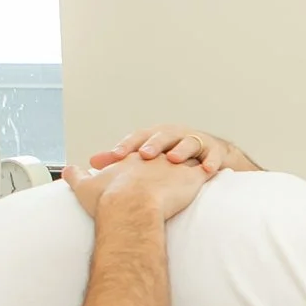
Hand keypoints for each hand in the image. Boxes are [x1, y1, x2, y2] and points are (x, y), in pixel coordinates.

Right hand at [65, 152, 216, 223]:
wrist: (131, 207)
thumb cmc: (108, 200)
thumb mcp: (85, 186)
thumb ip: (75, 176)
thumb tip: (64, 170)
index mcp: (134, 159)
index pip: (141, 153)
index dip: (142, 156)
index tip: (144, 158)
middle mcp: (155, 157)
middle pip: (165, 150)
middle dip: (169, 151)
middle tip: (174, 155)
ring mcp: (175, 165)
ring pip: (188, 155)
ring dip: (193, 156)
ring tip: (198, 158)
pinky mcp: (193, 178)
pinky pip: (205, 170)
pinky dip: (209, 169)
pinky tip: (214, 171)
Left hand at [90, 124, 260, 174]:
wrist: (209, 156)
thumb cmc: (171, 159)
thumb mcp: (148, 158)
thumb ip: (121, 160)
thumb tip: (90, 163)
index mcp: (156, 136)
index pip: (138, 138)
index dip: (127, 146)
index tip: (115, 156)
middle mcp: (175, 135)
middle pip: (163, 136)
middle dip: (154, 144)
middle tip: (144, 155)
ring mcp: (196, 141)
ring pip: (189, 141)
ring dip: (182, 149)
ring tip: (174, 159)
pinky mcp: (215, 151)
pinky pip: (214, 155)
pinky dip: (210, 161)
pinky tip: (206, 170)